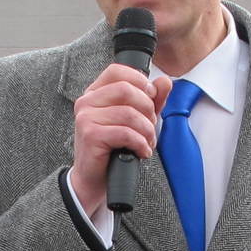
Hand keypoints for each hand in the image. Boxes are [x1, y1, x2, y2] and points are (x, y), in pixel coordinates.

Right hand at [66, 66, 171, 216]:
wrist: (94, 179)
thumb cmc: (113, 148)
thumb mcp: (136, 120)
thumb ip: (151, 100)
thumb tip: (165, 81)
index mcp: (95, 93)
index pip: (117, 71)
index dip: (139, 81)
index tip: (150, 99)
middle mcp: (87, 101)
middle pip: (126, 89)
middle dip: (147, 109)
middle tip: (150, 127)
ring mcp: (86, 117)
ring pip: (129, 113)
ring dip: (146, 130)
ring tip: (147, 142)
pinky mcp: (90, 135)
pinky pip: (125, 132)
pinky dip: (140, 143)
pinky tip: (141, 152)